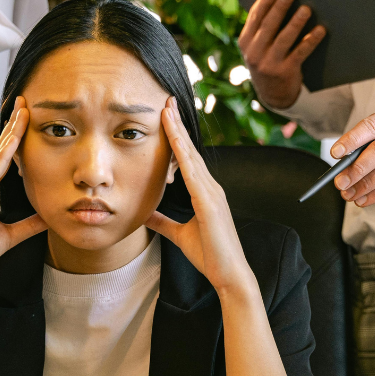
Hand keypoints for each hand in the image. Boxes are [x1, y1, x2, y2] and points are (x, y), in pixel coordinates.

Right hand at [0, 96, 47, 286]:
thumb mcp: (9, 237)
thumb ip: (27, 226)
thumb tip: (48, 218)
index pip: (4, 159)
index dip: (15, 138)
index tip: (26, 119)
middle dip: (13, 126)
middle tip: (25, 103)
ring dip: (10, 135)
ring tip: (22, 114)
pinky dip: (2, 158)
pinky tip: (12, 144)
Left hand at [146, 97, 255, 295]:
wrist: (229, 275)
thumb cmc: (210, 256)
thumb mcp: (179, 235)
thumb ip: (163, 222)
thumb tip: (145, 212)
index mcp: (205, 193)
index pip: (188, 159)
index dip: (177, 137)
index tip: (166, 116)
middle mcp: (211, 188)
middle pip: (190, 150)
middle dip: (178, 124)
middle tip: (166, 100)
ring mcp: (212, 193)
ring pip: (191, 155)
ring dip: (179, 131)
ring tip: (167, 109)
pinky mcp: (210, 203)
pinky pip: (193, 172)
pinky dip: (183, 153)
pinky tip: (174, 137)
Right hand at [238, 0, 325, 109]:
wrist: (273, 94)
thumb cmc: (267, 62)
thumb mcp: (256, 48)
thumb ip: (261, 30)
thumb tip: (278, 1)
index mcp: (245, 43)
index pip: (254, 18)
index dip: (264, 2)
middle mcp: (254, 54)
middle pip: (268, 26)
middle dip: (279, 8)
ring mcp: (269, 64)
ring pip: (284, 39)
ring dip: (296, 22)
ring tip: (306, 9)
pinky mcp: (285, 72)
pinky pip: (300, 53)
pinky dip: (311, 40)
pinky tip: (320, 30)